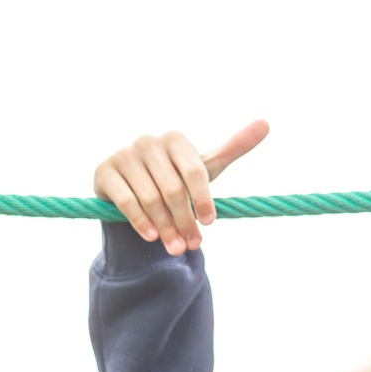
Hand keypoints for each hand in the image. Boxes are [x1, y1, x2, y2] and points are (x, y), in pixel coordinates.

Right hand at [93, 121, 270, 255]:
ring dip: (165, 227)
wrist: (133, 185)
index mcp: (176, 139)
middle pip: (173, 189)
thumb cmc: (177, 176)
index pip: (195, 172)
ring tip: (176, 247)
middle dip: (184, 220)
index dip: (204, 199)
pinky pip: (125, 200)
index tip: (210, 223)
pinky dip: (139, 221)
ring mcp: (124, 155)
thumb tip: (266, 123)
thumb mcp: (206, 165)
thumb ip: (235, 146)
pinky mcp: (104, 171)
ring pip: (150, 198)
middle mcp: (148, 142)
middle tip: (192, 245)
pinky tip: (151, 237)